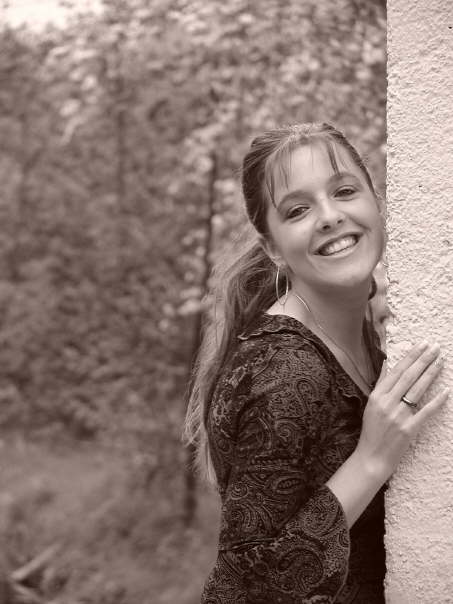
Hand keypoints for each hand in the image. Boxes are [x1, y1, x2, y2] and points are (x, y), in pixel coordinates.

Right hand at [355, 341, 448, 480]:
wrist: (371, 458)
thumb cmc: (371, 431)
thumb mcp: (370, 405)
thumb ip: (380, 384)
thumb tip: (386, 364)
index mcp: (377, 396)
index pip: (397, 371)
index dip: (411, 357)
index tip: (422, 345)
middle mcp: (387, 403)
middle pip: (409, 377)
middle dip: (423, 360)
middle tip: (435, 347)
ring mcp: (398, 416)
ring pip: (418, 390)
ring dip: (430, 374)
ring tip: (440, 361)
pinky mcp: (409, 429)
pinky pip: (425, 412)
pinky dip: (436, 401)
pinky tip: (446, 391)